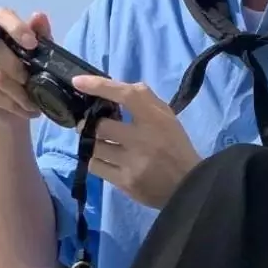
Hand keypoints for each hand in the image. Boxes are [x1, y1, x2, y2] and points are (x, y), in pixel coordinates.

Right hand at [0, 8, 52, 125]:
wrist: (16, 106)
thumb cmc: (31, 72)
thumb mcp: (43, 55)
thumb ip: (42, 36)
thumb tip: (38, 15)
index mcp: (0, 30)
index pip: (1, 15)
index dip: (16, 27)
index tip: (32, 44)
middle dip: (19, 69)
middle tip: (33, 82)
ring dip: (21, 92)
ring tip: (36, 103)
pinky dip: (15, 104)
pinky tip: (27, 109)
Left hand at [72, 75, 201, 208]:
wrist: (187, 185)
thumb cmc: (175, 146)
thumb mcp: (167, 117)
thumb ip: (143, 100)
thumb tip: (112, 89)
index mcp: (157, 119)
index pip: (127, 95)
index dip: (100, 86)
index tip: (79, 82)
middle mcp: (142, 139)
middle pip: (100, 125)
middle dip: (91, 124)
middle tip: (93, 125)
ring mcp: (132, 163)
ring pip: (94, 147)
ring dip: (93, 143)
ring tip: (102, 144)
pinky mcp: (124, 182)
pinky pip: (95, 166)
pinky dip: (97, 161)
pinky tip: (107, 161)